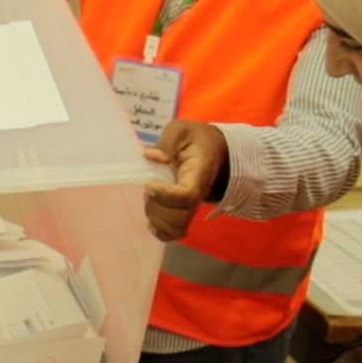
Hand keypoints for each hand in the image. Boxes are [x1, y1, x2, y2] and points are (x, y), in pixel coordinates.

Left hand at [143, 120, 227, 240]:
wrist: (215, 149)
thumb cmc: (195, 138)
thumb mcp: (182, 129)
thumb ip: (168, 141)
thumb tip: (152, 157)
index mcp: (198, 173)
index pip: (187, 194)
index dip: (166, 195)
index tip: (148, 186)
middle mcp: (198, 193)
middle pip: (180, 215)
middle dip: (157, 207)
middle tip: (147, 190)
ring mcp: (193, 204)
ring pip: (177, 225)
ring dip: (156, 217)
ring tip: (149, 199)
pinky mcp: (186, 210)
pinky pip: (177, 230)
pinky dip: (162, 232)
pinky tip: (150, 223)